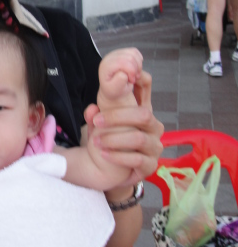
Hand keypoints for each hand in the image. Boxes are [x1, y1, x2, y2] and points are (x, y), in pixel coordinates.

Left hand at [85, 70, 163, 187]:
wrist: (111, 170)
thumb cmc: (109, 140)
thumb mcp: (101, 124)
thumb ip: (97, 114)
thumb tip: (92, 108)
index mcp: (142, 110)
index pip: (146, 87)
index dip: (140, 78)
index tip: (125, 76)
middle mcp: (153, 126)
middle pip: (143, 115)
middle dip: (117, 117)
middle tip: (97, 121)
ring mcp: (154, 146)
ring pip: (139, 138)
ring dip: (114, 139)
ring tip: (96, 142)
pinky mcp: (150, 165)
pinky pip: (137, 159)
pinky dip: (118, 156)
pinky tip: (104, 154)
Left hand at [98, 48, 142, 103]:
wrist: (112, 88)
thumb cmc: (113, 90)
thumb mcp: (114, 90)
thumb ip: (118, 82)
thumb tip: (123, 73)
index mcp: (106, 66)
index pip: (123, 62)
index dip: (132, 71)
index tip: (131, 81)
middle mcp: (110, 57)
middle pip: (130, 57)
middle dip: (136, 69)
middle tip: (133, 79)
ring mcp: (116, 53)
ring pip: (134, 53)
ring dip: (138, 65)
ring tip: (135, 75)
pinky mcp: (122, 52)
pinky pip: (135, 52)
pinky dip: (138, 60)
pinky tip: (135, 69)